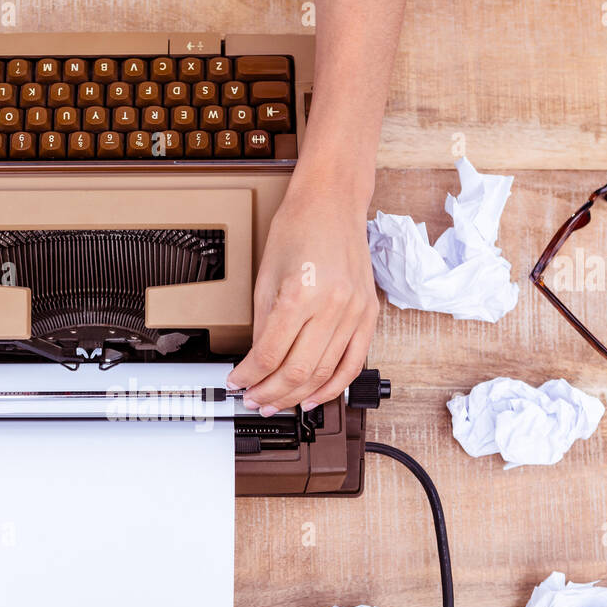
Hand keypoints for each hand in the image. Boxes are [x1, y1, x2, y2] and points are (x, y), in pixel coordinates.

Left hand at [228, 189, 378, 414]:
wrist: (333, 203)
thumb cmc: (298, 228)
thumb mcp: (265, 277)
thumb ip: (262, 324)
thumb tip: (256, 362)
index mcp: (301, 294)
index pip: (270, 354)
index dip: (249, 377)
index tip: (237, 383)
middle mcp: (333, 306)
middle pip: (298, 371)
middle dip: (271, 393)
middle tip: (254, 401)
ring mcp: (355, 312)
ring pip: (325, 374)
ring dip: (298, 396)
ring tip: (278, 404)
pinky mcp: (369, 315)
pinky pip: (353, 364)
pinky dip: (333, 387)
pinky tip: (314, 397)